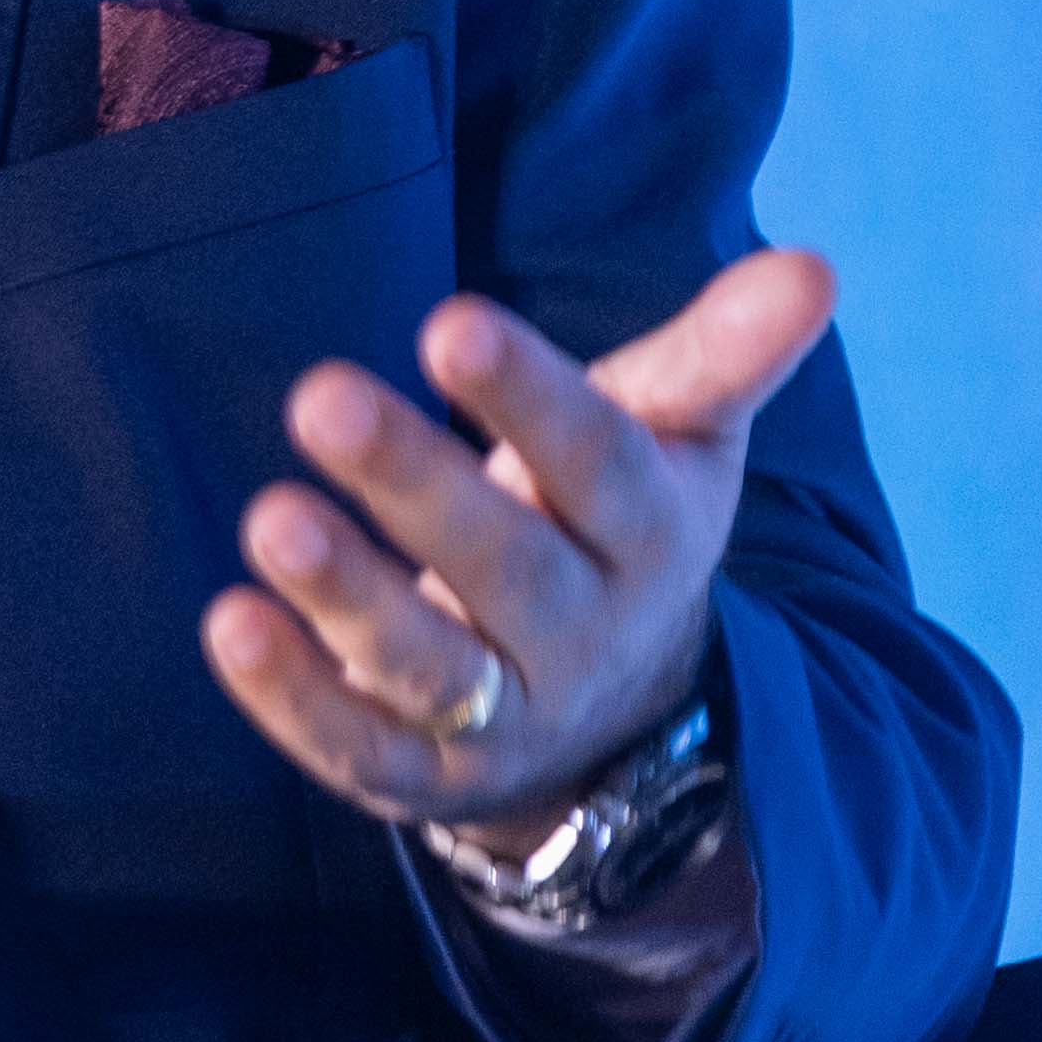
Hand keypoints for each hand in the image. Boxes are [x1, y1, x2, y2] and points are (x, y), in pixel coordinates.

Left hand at [204, 243, 836, 834]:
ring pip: (428, 666)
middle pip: (503, 564)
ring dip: (345, 595)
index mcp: (646, 534)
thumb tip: (813, 267)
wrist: (614, 720)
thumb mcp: (675, 439)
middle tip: (320, 395)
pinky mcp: (422, 774)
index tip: (450, 322)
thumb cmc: (615, 527)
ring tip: (268, 519)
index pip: (594, 461)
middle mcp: (581, 632)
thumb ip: (722, 355)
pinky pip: (360, 747)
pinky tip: (228, 623)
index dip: (528, 397)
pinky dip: (292, 698)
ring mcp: (503, 715)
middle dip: (414, 483)